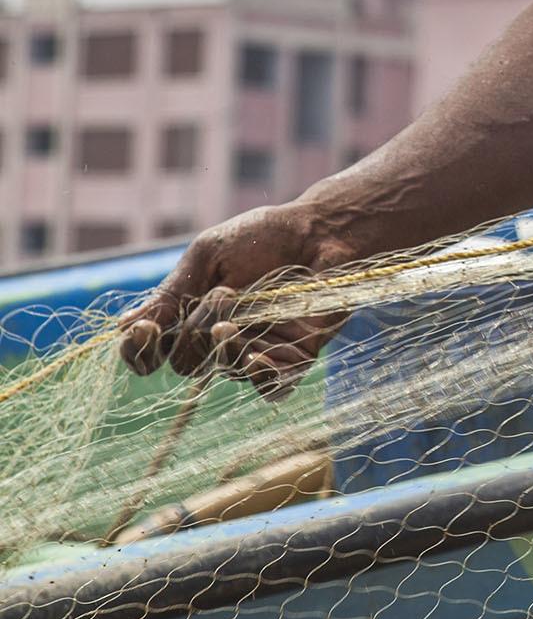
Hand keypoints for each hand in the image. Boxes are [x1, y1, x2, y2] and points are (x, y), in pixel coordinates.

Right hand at [119, 199, 363, 397]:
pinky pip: (268, 386)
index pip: (150, 351)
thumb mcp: (208, 256)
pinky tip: (257, 355)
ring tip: (235, 318)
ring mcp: (254, 352)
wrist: (323, 232)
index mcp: (190, 316)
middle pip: (184, 362)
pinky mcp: (291, 360)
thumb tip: (124, 325)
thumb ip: (172, 292)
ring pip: (223, 372)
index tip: (143, 329)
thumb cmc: (264, 237)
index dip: (138, 350)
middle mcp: (218, 340)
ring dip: (223, 346)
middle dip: (193, 331)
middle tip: (223, 293)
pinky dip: (259, 374)